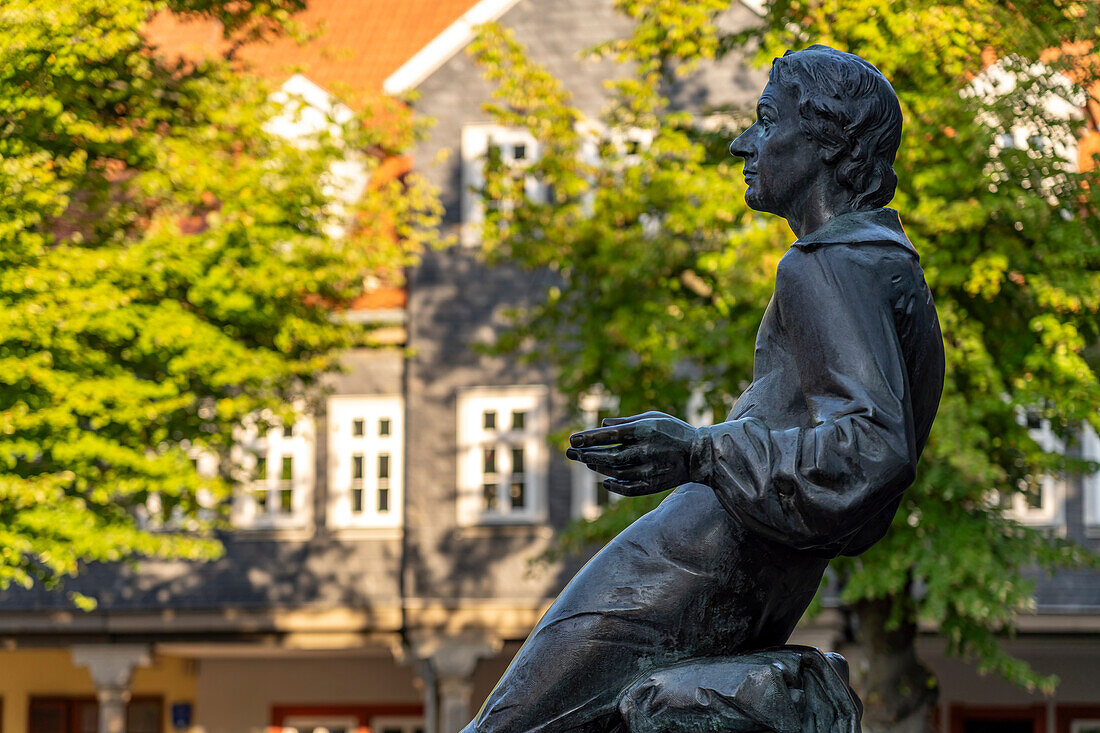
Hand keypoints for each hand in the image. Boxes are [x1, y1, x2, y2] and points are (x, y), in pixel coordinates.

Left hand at [566, 411, 695, 495]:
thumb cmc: (674, 431)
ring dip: (598, 467)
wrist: (701, 454)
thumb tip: (602, 424)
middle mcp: (646, 451)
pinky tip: (604, 481)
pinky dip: (614, 486)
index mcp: (645, 430)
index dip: (588, 438)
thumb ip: (626, 422)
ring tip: (587, 461)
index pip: (610, 435)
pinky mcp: (654, 485)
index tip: (571, 439)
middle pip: (609, 456)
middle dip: (586, 454)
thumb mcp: (653, 418)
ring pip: (616, 472)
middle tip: (569, 453)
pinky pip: (628, 489)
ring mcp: (650, 470)